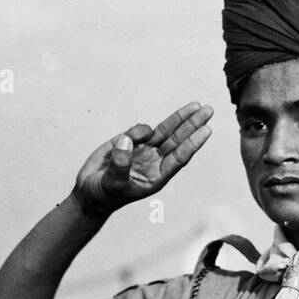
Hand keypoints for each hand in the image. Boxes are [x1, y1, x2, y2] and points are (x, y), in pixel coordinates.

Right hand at [73, 102, 212, 216]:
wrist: (90, 191)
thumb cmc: (105, 193)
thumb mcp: (113, 182)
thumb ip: (120, 163)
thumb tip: (127, 140)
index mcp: (157, 176)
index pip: (179, 157)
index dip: (193, 143)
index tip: (206, 130)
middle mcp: (155, 162)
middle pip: (178, 140)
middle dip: (192, 124)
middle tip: (208, 110)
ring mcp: (144, 151)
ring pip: (166, 131)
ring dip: (180, 118)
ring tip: (196, 105)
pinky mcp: (131, 142)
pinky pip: (140, 131)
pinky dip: (139, 130)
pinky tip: (128, 138)